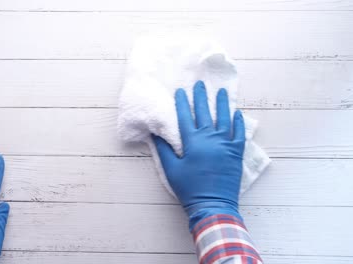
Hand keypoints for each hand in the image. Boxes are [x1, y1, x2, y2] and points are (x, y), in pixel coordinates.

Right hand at [153, 81, 244, 229]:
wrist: (213, 205)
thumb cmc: (189, 189)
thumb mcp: (172, 170)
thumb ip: (164, 150)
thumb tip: (155, 134)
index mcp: (193, 142)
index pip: (185, 117)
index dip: (182, 102)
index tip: (180, 90)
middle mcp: (210, 139)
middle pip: (205, 112)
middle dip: (201, 97)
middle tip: (200, 84)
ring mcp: (225, 144)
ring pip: (224, 118)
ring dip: (222, 103)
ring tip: (221, 91)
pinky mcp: (236, 152)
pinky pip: (239, 133)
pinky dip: (238, 122)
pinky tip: (237, 112)